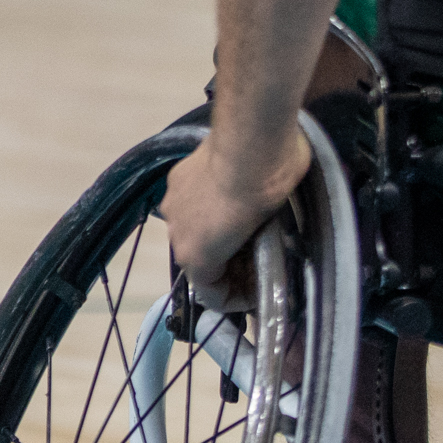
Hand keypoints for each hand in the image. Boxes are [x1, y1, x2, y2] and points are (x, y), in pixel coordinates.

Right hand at [161, 134, 307, 312]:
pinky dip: (206, 206)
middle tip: (257, 259)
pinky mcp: (177, 177)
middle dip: (227, 266)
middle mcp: (176, 234)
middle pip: (200, 262)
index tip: (258, 290)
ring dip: (215, 234)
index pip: (211, 295)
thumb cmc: (267, 195)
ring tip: (244, 226)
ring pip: (192, 231)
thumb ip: (254, 255)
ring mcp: (173, 203)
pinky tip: (228, 196)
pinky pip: (189, 203)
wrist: (252, 145)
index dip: (236, 297)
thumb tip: (262, 256)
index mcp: (196, 257)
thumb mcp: (268, 237)